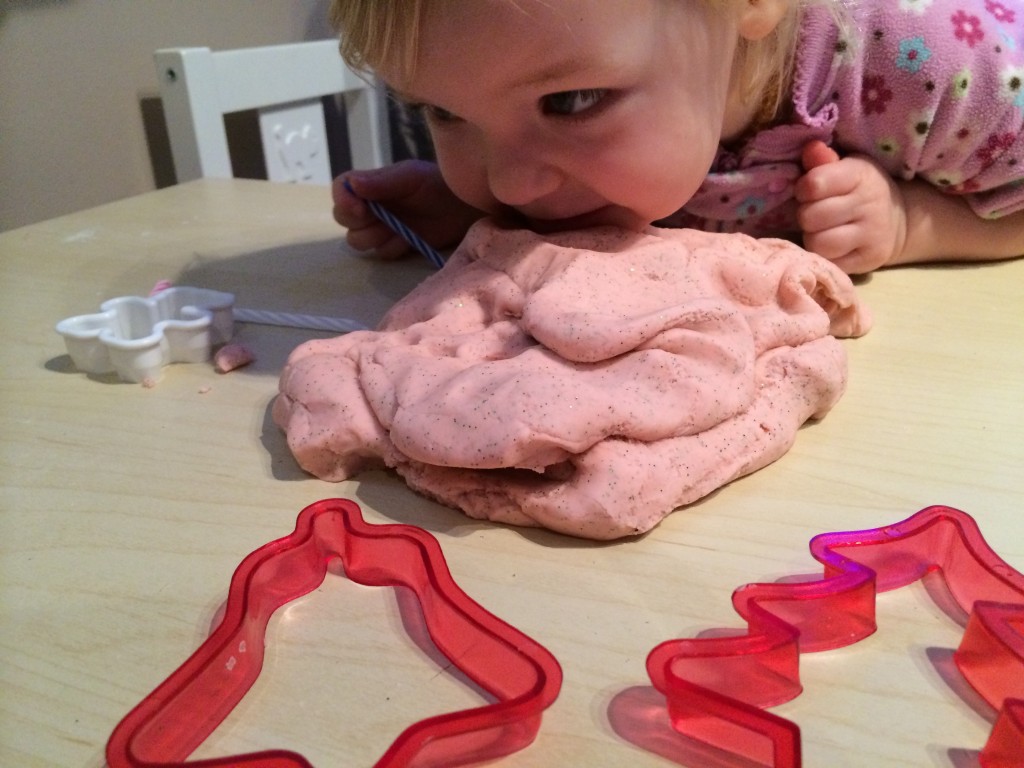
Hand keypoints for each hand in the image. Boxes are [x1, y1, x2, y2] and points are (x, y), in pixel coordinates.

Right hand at [333, 160, 483, 258]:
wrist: (463, 206)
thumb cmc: (436, 183)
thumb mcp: (409, 177)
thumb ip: (381, 182)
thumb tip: (352, 185)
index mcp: (370, 184)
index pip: (341, 190)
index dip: (343, 201)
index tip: (359, 208)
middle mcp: (370, 206)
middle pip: (344, 219)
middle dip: (359, 222)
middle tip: (384, 219)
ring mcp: (381, 227)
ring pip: (359, 240)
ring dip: (375, 237)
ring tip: (399, 228)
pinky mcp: (395, 245)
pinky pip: (381, 253)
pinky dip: (394, 247)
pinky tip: (410, 238)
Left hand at [794, 141, 907, 273]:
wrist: (896, 220)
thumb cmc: (857, 190)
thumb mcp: (845, 168)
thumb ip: (823, 161)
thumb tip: (811, 149)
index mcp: (860, 175)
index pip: (814, 184)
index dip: (803, 189)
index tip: (808, 191)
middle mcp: (869, 203)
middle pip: (811, 217)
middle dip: (806, 215)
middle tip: (814, 214)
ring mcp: (871, 234)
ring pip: (819, 243)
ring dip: (813, 238)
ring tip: (821, 231)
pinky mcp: (869, 259)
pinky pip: (831, 263)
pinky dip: (825, 256)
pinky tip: (831, 246)